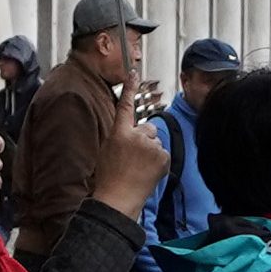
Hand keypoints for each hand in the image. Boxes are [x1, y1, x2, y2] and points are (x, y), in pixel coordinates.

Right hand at [87, 84, 169, 216]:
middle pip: (148, 128)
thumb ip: (121, 136)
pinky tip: (147, 172)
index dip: (130, 88)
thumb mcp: (107, 150)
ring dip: (150, 151)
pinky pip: (163, 153)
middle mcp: (136, 135)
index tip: (133, 73)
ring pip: (156, 141)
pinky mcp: (163, 156)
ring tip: (138, 167)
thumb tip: (131, 132)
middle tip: (133, 157)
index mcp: (119, 133)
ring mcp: (151, 146)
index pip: (126, 106)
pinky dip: (158, 161)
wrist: (118, 198)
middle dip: (144, 139)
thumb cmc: (109, 177)